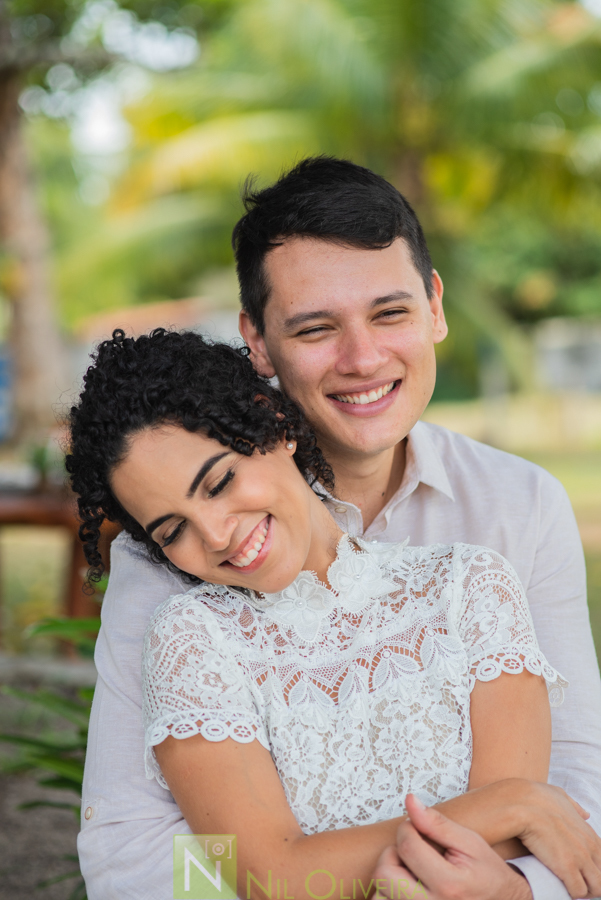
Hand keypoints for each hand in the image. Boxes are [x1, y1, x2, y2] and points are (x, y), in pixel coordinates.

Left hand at [373, 794, 532, 899]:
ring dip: (388, 879)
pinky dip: (390, 894)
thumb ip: (437, 823)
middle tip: (408, 852)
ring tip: (409, 873)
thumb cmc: (486, 873)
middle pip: (384, 875)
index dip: (406, 828)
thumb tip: (410, 800)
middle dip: (391, 855)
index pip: (406, 847)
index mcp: (449, 884)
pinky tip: (406, 887)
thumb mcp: (470, 842)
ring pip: (379, 896)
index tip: (415, 828)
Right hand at [515, 782, 600, 898]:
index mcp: (589, 834)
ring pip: (596, 889)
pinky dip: (571, 894)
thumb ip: (574, 806)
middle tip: (574, 882)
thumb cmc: (534, 798)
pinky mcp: (567, 869)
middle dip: (591, 883)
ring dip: (583, 891)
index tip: (580, 871)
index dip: (593, 868)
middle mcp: (589, 847)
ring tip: (568, 888)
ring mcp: (580, 859)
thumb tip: (585, 813)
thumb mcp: (559, 796)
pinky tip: (560, 889)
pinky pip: (578, 892)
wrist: (521, 805)